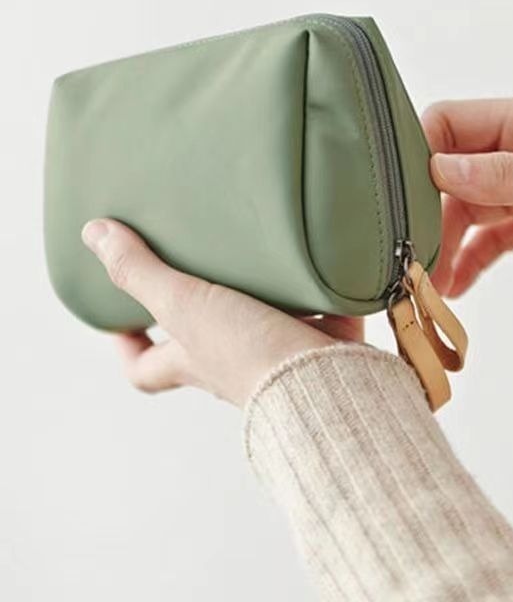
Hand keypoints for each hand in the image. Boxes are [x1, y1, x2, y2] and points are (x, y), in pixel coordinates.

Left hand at [81, 219, 362, 406]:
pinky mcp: (320, 341)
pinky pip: (315, 314)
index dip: (128, 347)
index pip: (145, 367)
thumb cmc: (247, 352)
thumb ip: (141, 271)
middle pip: (203, 345)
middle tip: (198, 271)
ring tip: (258, 253)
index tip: (120, 320)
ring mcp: (277, 355)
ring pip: (260, 325)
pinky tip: (317, 260)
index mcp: (193, 359)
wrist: (321, 376)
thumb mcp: (183, 304)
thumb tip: (92, 234)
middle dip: (199, 313)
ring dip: (260, 297)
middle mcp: (231, 363)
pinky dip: (315, 293)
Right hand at [421, 96, 512, 296]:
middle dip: (431, 209)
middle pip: (453, 172)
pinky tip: (457, 284)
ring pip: (468, 208)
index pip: (454, 121)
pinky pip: (491, 236)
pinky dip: (472, 258)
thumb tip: (441, 168)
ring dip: (447, 240)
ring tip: (433, 279)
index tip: (404, 192)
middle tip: (415, 248)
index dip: (423, 150)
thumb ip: (507, 175)